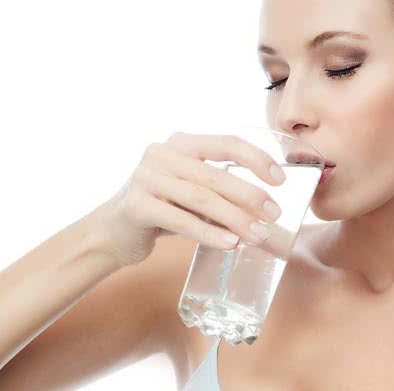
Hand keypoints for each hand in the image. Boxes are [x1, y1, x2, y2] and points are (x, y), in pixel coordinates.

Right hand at [96, 131, 285, 266]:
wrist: (113, 232)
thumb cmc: (161, 211)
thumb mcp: (190, 194)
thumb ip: (219, 193)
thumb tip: (266, 211)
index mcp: (180, 143)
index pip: (226, 142)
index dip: (257, 159)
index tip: (281, 180)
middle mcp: (161, 154)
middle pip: (215, 174)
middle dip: (250, 196)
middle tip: (274, 215)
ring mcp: (146, 177)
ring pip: (201, 198)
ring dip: (235, 218)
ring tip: (258, 236)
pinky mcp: (136, 205)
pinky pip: (180, 220)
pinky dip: (208, 233)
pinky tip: (229, 244)